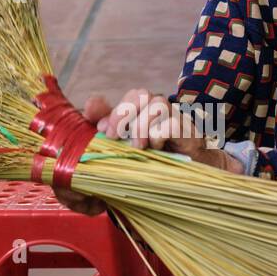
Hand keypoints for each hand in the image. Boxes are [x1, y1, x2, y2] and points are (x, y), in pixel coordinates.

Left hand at [54, 89, 242, 215]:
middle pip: (139, 94)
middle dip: (123, 115)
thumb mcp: (124, 152)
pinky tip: (156, 147)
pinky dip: (160, 133)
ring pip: (156, 103)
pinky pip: (173, 121)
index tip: (102, 130)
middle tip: (115, 138)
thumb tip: (87, 110)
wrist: (189, 181)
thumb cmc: (154, 164)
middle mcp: (157, 111)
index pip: (126, 98)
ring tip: (138, 146)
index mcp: (141, 114)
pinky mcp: (188, 131)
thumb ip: (107, 132)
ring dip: (142, 125)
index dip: (112, 110)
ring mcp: (174, 119)